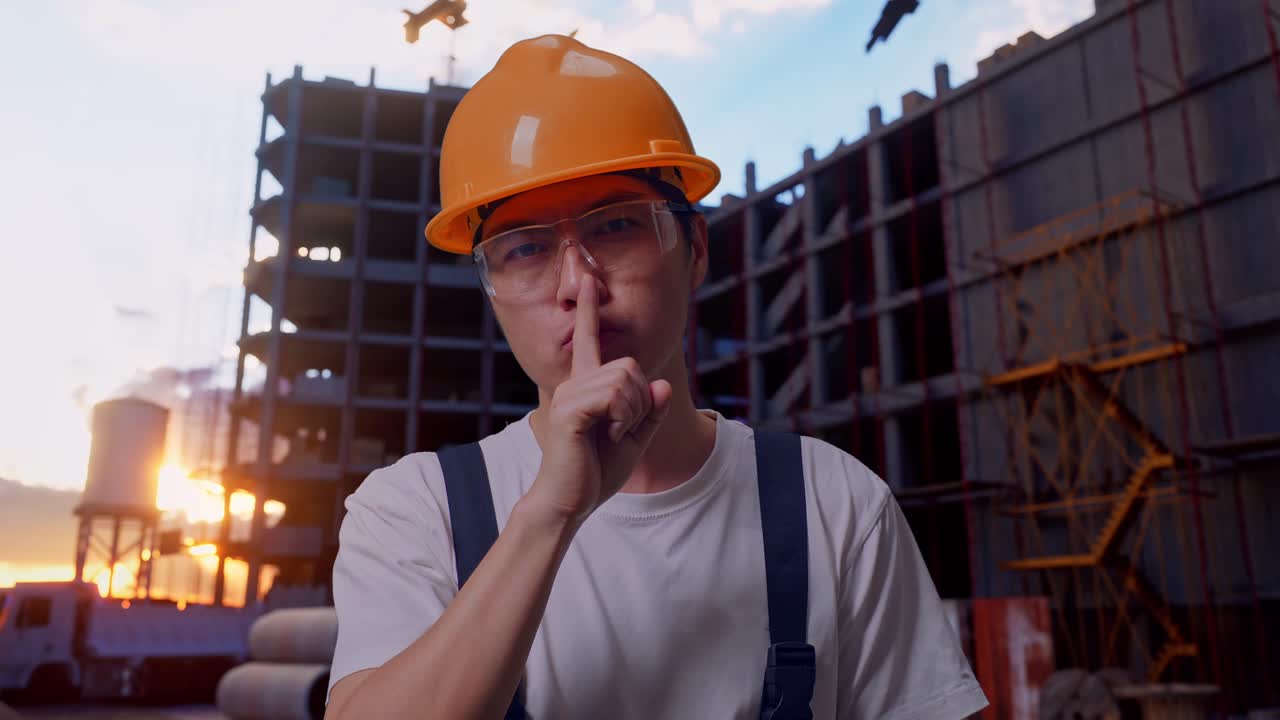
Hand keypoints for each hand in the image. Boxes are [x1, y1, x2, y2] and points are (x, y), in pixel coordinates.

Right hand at [528, 277, 672, 524]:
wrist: (569, 502)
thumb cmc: (595, 472)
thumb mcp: (635, 440)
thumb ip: (650, 412)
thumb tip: (660, 384)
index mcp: (586, 386)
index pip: (589, 340)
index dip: (589, 310)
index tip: (589, 281)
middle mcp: (574, 383)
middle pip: (630, 365)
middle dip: (641, 400)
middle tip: (624, 430)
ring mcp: (569, 394)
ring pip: (625, 379)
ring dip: (633, 412)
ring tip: (615, 435)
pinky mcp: (569, 410)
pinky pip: (613, 396)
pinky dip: (624, 418)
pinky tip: (611, 437)